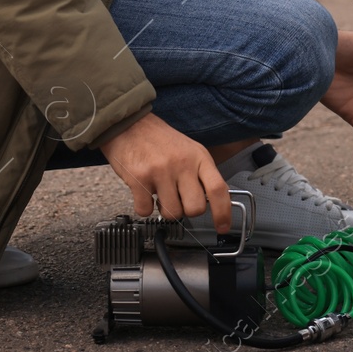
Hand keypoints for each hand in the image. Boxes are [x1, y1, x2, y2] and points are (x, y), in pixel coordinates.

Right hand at [97, 113, 231, 232]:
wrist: (129, 124)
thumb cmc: (159, 140)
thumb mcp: (189, 150)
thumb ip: (201, 173)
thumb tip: (214, 200)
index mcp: (199, 157)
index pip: (219, 189)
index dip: (223, 212)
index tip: (222, 226)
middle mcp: (182, 164)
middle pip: (195, 208)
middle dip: (187, 210)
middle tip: (179, 199)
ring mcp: (160, 171)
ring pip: (172, 213)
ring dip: (164, 209)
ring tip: (159, 192)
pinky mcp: (139, 179)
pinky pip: (145, 211)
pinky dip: (144, 208)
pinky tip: (143, 193)